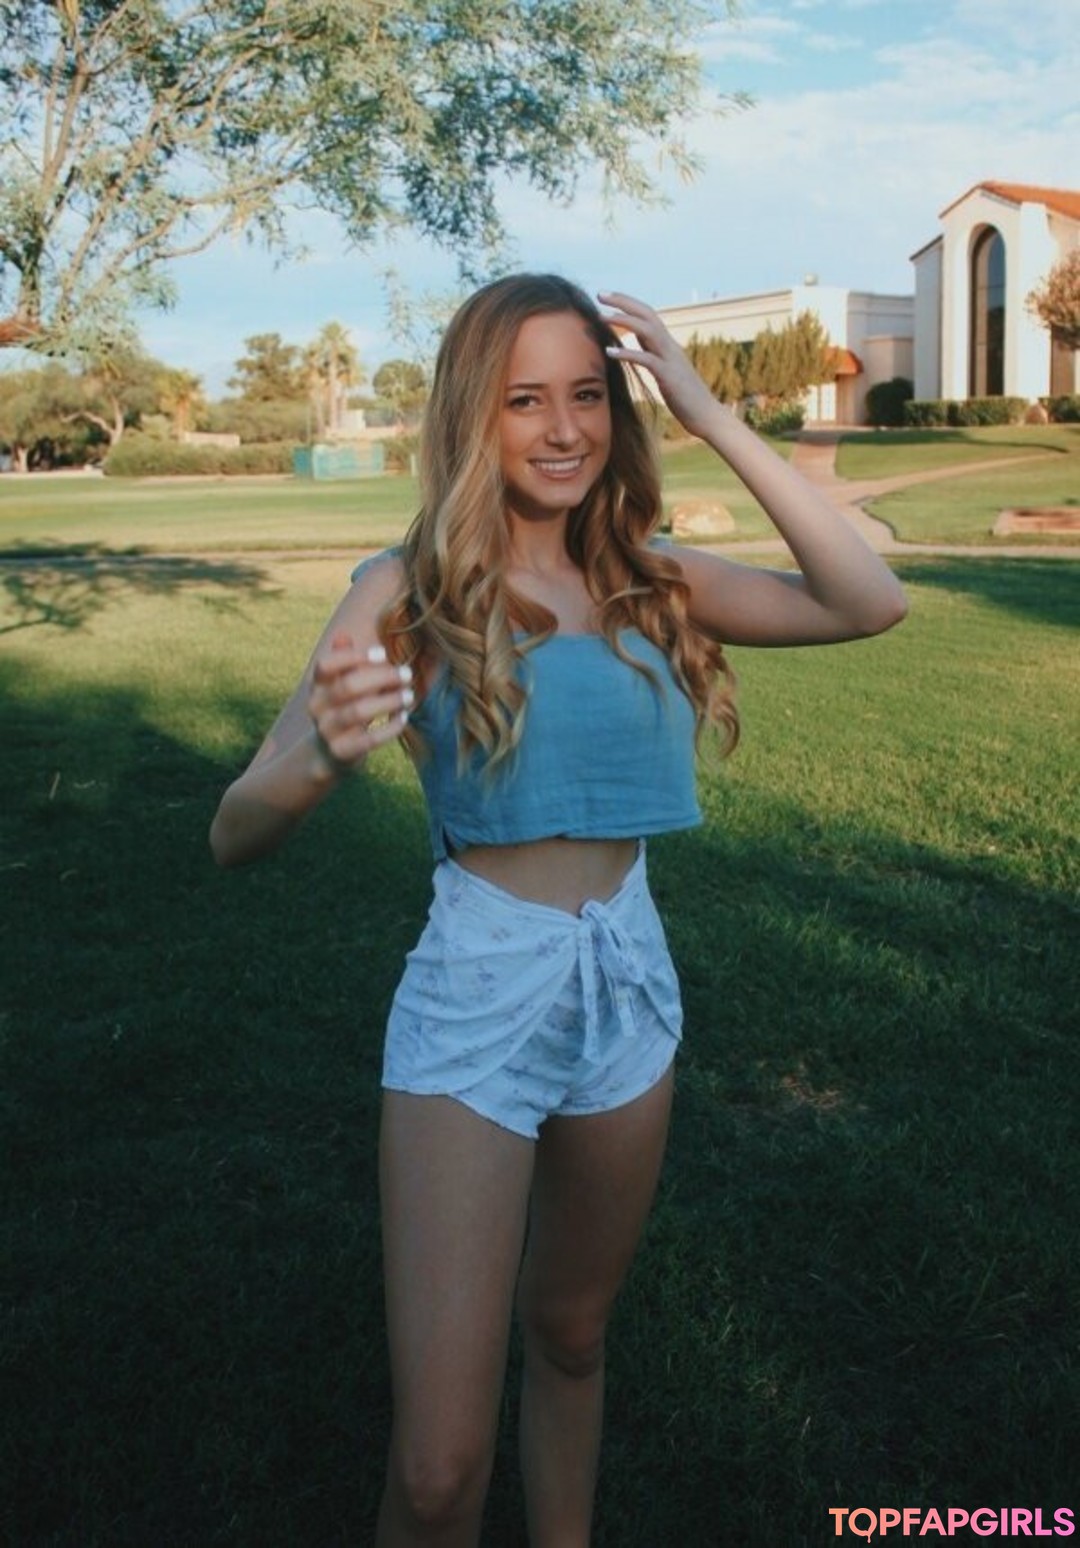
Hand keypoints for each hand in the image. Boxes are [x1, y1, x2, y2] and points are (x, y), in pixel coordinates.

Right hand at [307, 632, 412, 775]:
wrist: (331, 754)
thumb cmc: (345, 710)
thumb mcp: (342, 685)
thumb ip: (344, 662)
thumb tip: (342, 634)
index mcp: (317, 686)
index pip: (326, 666)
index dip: (353, 657)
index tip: (382, 654)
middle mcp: (316, 707)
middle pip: (347, 687)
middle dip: (381, 678)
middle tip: (406, 674)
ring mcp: (327, 731)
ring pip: (358, 712)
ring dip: (389, 701)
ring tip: (409, 695)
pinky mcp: (341, 752)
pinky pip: (369, 740)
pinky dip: (389, 728)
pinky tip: (403, 717)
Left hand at [599, 290, 727, 440]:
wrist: (707, 416)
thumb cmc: (685, 398)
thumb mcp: (665, 372)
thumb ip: (652, 356)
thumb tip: (637, 347)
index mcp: (667, 345)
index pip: (648, 315)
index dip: (628, 304)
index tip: (606, 297)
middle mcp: (670, 346)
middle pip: (647, 313)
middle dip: (623, 301)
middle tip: (600, 294)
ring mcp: (670, 359)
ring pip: (648, 329)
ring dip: (624, 320)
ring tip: (601, 317)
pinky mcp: (669, 376)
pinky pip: (646, 359)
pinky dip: (628, 352)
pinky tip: (609, 351)